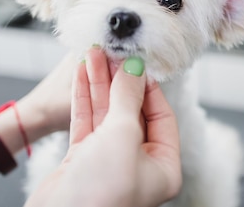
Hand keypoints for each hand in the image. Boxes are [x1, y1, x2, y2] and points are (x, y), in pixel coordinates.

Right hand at [25, 48, 181, 206]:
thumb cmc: (101, 190)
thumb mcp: (123, 136)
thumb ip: (128, 99)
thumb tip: (135, 68)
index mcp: (162, 167)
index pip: (161, 117)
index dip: (148, 88)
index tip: (136, 62)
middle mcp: (137, 164)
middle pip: (131, 112)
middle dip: (118, 81)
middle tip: (110, 52)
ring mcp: (109, 163)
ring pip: (106, 114)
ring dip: (98, 83)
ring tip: (91, 54)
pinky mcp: (82, 162)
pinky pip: (87, 123)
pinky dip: (84, 98)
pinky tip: (81, 74)